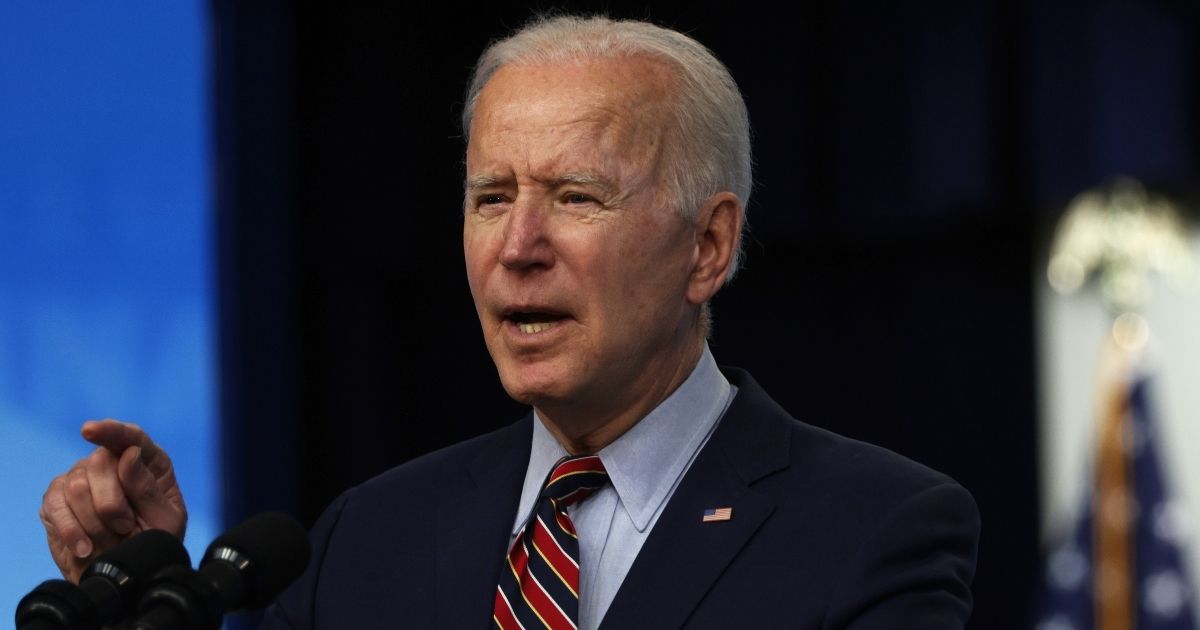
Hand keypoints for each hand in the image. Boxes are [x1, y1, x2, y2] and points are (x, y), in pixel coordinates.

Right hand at [39, 419, 187, 581]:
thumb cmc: (153, 544)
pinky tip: (85, 548)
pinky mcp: (57, 502)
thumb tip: (129, 454)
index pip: (131, 437)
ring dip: (96, 522)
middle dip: (112, 503)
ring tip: (112, 540)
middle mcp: (112, 464)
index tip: (90, 430)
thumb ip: (147, 488)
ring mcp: (81, 480)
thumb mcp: (164, 520)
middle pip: (99, 462)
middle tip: (126, 528)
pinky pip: (54, 506)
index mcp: (148, 462)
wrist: (128, 576)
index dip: (111, 431)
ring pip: (76, 486)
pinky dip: (71, 530)